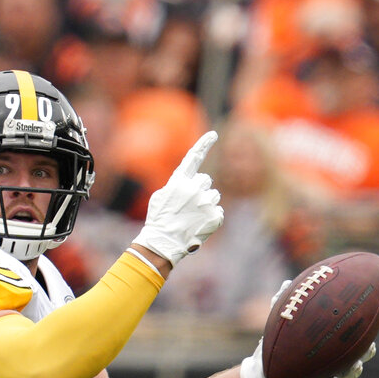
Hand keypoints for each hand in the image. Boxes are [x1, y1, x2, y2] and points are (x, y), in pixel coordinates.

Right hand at [133, 131, 223, 265]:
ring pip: (214, 195)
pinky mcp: (215, 216)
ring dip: (206, 203)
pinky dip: (211, 218)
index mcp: (179, 181)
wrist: (164, 243)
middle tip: (188, 206)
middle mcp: (194, 188)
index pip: (193, 158)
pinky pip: (218, 211)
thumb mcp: (160, 197)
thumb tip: (187, 182)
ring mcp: (206, 202)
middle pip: (206, 180)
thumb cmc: (159, 220)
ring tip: (193, 217)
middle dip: (199, 190)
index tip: (213, 134)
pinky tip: (199, 225)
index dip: (204, 144)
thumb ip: (175, 185)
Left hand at [240, 279, 376, 377]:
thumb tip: (286, 282)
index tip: (370, 316)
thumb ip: (286, 302)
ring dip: (355, 370)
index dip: (364, 325)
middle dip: (367, 351)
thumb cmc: (280, 338)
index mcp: (331, 338)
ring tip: (356, 366)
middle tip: (371, 346)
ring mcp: (328, 369)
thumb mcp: (283, 319)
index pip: (352, 331)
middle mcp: (334, 354)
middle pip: (359, 353)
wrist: (267, 364)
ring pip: (349, 372)